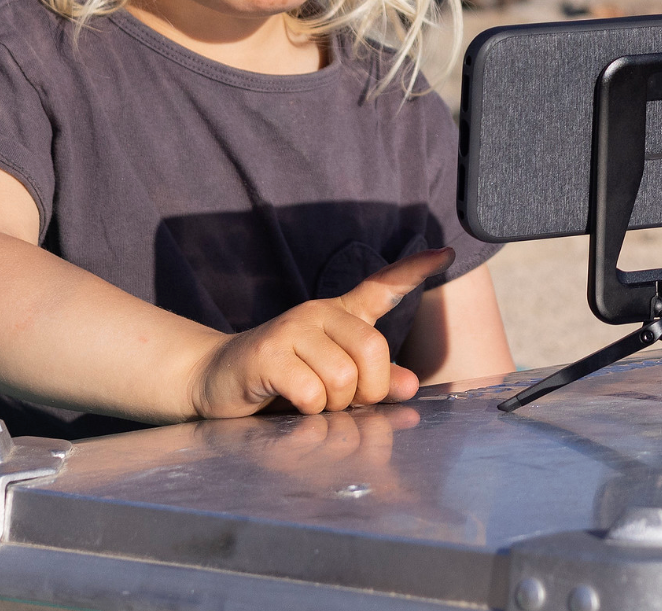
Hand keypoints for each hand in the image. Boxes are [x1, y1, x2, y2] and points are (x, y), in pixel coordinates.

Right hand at [186, 250, 451, 418]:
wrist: (214, 381)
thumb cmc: (282, 381)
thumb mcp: (333, 379)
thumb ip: (373, 380)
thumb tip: (410, 387)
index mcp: (340, 313)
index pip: (381, 286)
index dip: (415, 270)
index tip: (446, 253)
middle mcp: (318, 312)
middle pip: (373, 349)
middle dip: (370, 388)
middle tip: (350, 403)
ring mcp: (292, 329)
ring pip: (343, 376)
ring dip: (334, 405)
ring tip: (313, 403)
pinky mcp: (267, 354)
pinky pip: (311, 391)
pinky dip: (309, 409)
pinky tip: (291, 405)